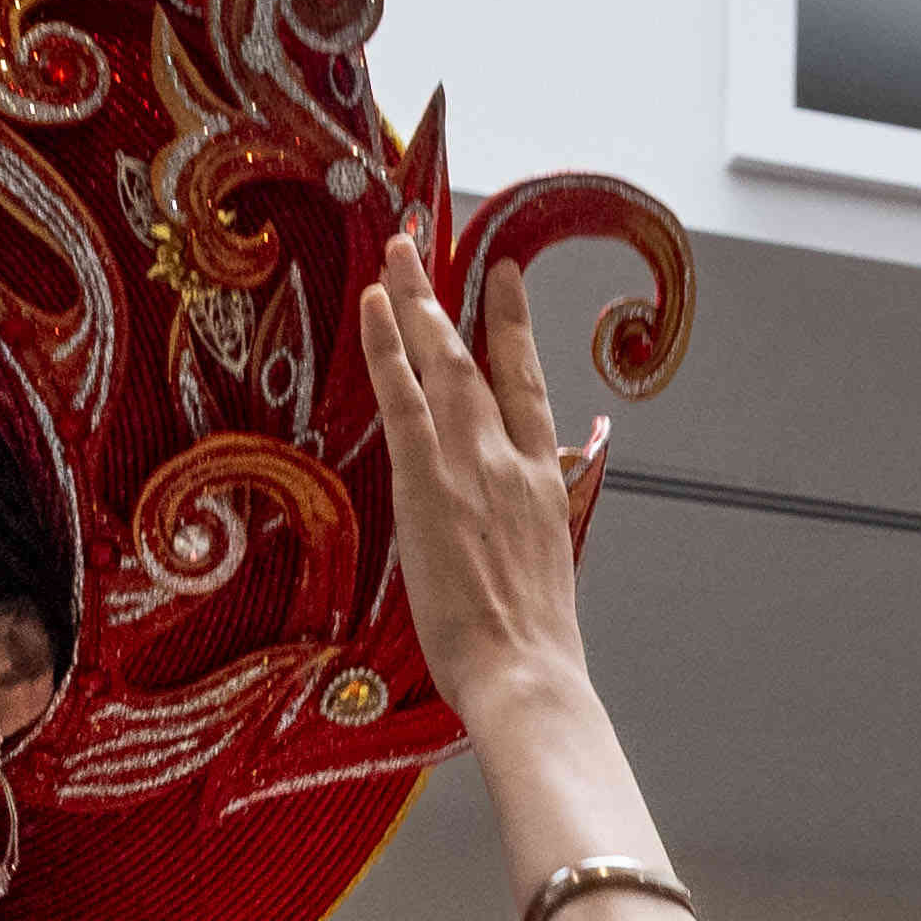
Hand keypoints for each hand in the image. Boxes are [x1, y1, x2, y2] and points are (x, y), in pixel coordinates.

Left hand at [368, 238, 608, 745]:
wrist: (528, 673)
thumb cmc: (532, 648)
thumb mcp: (545, 575)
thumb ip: (526, 533)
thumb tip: (511, 531)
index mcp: (546, 485)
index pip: (529, 388)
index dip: (514, 328)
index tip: (503, 280)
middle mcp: (513, 462)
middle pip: (478, 360)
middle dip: (448, 298)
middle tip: (424, 246)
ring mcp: (473, 467)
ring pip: (442, 365)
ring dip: (416, 303)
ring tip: (396, 254)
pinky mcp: (430, 485)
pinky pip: (405, 400)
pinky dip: (389, 349)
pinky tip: (375, 308)